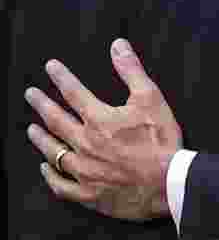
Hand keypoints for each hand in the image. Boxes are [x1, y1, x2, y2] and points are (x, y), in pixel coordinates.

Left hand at [24, 39, 181, 220]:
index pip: (74, 93)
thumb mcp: (151, 99)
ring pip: (54, 152)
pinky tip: (46, 168)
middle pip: (56, 121)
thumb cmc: (161, 142)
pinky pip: (61, 185)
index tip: (50, 67)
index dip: (61, 77)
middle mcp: (86, 144)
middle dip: (41, 104)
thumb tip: (117, 46)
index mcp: (100, 120)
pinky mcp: (89, 193)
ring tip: (31, 129)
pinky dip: (51, 176)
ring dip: (41, 139)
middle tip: (30, 94)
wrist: (167, 183)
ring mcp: (85, 170)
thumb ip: (131, 71)